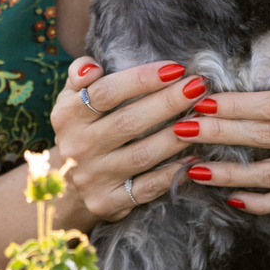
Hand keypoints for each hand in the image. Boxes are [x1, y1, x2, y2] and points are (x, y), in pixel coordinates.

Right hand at [49, 58, 205, 226]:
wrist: (66, 184)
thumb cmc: (81, 128)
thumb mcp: (71, 97)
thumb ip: (80, 73)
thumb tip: (92, 67)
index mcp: (68, 116)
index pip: (106, 92)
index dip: (142, 79)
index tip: (176, 68)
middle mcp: (78, 147)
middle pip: (129, 122)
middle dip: (168, 102)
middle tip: (198, 86)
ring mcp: (93, 177)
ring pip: (142, 155)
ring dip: (176, 136)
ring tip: (203, 118)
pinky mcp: (107, 202)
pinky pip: (146, 188)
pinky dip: (172, 174)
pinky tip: (195, 158)